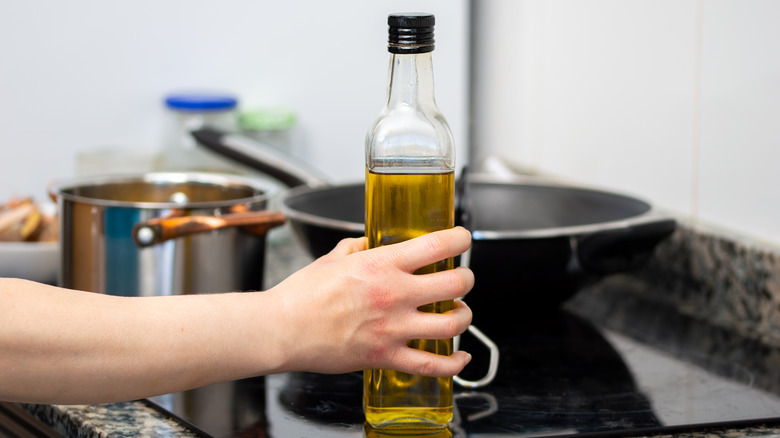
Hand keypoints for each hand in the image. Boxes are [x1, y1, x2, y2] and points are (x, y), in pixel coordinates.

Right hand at [269, 226, 473, 376]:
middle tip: (461, 279)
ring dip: (463, 316)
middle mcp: (394, 294)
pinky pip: (432, 365)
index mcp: (382, 264)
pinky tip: (460, 357)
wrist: (281, 330)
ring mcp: (393, 328)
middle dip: (466, 279)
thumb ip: (355, 248)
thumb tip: (367, 243)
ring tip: (458, 312)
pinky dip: (453, 364)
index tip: (463, 239)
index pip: (437, 244)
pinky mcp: (386, 356)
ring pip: (452, 324)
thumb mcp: (331, 259)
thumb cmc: (301, 296)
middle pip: (456, 283)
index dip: (460, 239)